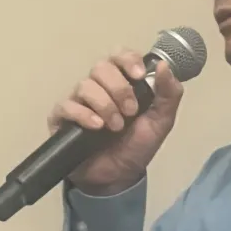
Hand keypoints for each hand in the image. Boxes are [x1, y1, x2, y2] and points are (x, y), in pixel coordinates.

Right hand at [47, 48, 183, 195]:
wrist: (119, 176)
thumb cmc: (138, 144)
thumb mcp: (162, 120)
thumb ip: (169, 93)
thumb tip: (164, 66)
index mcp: (123, 81)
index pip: (119, 55)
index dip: (128, 60)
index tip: (139, 76)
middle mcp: (99, 86)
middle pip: (101, 67)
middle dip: (120, 89)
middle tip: (131, 112)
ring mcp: (79, 100)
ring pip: (85, 85)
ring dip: (105, 105)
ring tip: (116, 126)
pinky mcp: (62, 118)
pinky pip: (66, 105)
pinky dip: (84, 114)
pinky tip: (96, 127)